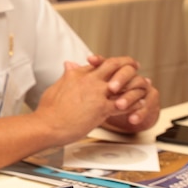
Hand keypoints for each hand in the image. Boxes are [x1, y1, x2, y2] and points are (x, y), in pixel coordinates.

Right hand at [35, 56, 157, 140]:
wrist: (46, 125)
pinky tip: (139, 105)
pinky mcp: (101, 108)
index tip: (118, 65)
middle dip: (127, 65)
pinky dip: (134, 104)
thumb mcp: (56, 87)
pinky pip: (125, 104)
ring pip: (124, 82)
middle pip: (115, 65)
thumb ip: (66, 75)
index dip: (112, 63)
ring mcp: (96, 93)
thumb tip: (69, 65)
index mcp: (77, 74)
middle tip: (135, 67)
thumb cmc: (48, 111)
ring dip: (134, 85)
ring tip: (142, 87)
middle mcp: (89, 80)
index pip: (100, 62)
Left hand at [86, 54, 160, 131]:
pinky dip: (140, 113)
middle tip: (110, 88)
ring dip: (128, 97)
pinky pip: (147, 105)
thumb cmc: (105, 100)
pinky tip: (133, 119)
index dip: (99, 60)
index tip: (90, 59)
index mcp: (114, 71)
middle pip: (127, 71)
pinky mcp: (149, 101)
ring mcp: (140, 88)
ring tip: (120, 105)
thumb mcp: (90, 91)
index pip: (107, 62)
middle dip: (119, 78)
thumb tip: (67, 64)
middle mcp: (129, 77)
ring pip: (138, 87)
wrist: (126, 114)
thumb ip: (80, 76)